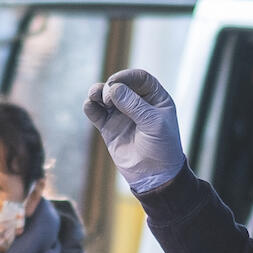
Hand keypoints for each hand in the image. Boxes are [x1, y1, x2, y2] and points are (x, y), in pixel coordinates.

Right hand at [82, 69, 185, 194]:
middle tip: (108, 97)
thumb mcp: (154, 124)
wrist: (154, 176)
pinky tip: (90, 106)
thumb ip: (134, 105)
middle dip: (111, 86)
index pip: (140, 78)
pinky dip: (90, 106)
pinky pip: (96, 112)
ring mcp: (122, 114)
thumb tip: (112, 88)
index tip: (116, 82)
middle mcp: (137, 103)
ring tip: (95, 97)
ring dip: (97, 91)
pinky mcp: (109, 127)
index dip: (127, 76)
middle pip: (120, 83)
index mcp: (155, 98)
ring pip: (105, 95)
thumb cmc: (162, 148)